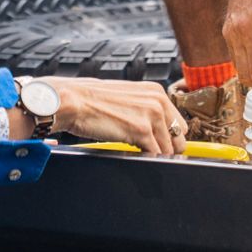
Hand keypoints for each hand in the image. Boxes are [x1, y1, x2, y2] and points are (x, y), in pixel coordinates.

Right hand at [40, 77, 186, 154]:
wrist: (72, 100)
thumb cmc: (92, 99)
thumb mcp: (127, 97)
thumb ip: (145, 109)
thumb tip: (156, 129)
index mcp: (156, 92)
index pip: (178, 124)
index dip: (169, 138)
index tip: (160, 145)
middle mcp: (158, 101)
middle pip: (179, 138)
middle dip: (166, 148)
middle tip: (148, 151)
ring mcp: (151, 116)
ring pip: (168, 150)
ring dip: (154, 155)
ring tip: (137, 151)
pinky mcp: (141, 131)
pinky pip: (155, 155)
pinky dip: (146, 159)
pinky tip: (132, 152)